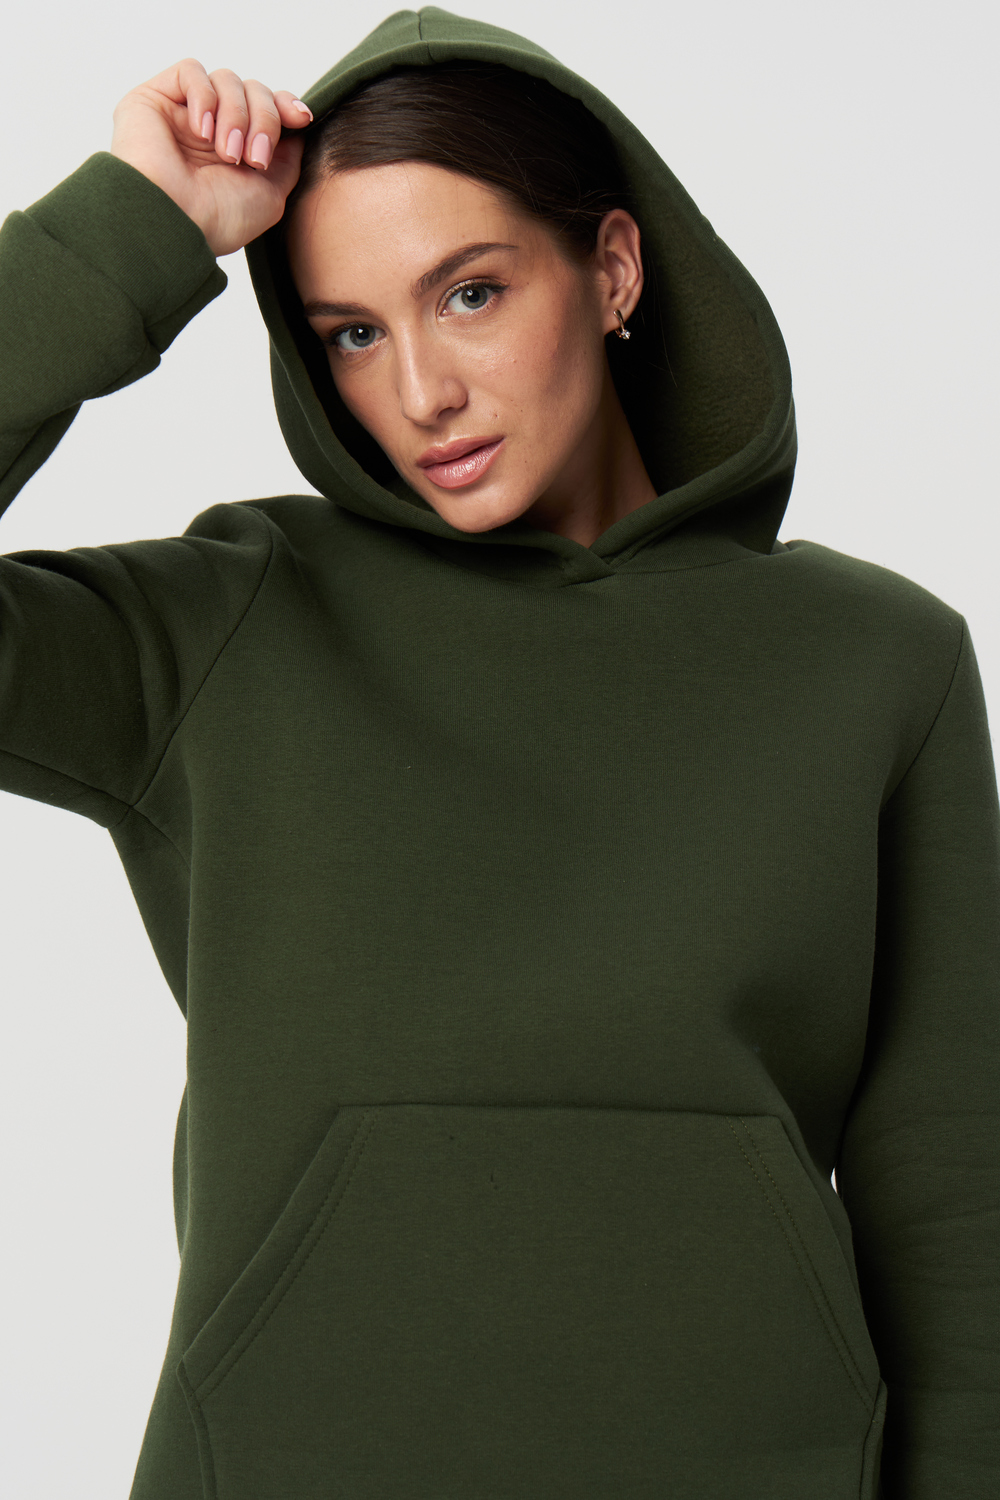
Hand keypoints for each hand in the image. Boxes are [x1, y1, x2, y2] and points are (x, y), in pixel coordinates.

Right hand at [110, 59, 312, 255]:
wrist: (173, 223)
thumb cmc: (217, 219)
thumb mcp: (271, 194)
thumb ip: (287, 159)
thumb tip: (297, 124)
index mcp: (236, 150)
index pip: (266, 107)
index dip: (285, 106)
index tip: (301, 119)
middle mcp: (211, 130)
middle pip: (252, 90)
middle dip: (263, 120)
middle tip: (254, 159)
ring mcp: (183, 113)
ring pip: (227, 80)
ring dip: (236, 115)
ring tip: (226, 154)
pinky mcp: (154, 97)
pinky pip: (191, 71)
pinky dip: (205, 97)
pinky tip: (202, 131)